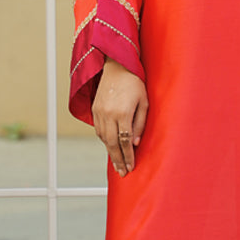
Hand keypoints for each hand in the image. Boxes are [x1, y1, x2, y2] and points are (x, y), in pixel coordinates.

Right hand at [92, 58, 148, 176]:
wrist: (116, 66)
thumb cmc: (135, 83)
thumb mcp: (144, 102)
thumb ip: (140, 123)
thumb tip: (135, 143)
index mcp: (122, 113)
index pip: (125, 141)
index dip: (128, 156)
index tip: (131, 167)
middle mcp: (108, 114)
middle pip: (112, 143)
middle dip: (118, 160)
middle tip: (122, 173)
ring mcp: (99, 112)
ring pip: (103, 138)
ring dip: (110, 152)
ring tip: (117, 164)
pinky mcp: (95, 109)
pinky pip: (98, 130)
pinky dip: (104, 140)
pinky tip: (110, 147)